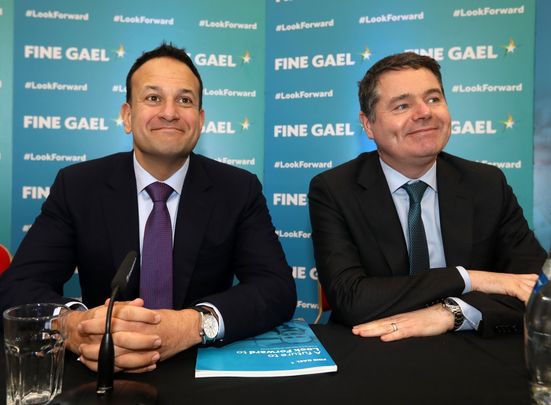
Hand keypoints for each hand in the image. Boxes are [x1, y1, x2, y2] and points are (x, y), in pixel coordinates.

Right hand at [67, 298, 161, 372]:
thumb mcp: (109, 309)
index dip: (143, 315)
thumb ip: (125, 306)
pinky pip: (119, 369)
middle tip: (158, 340)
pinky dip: (134, 369)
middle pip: (123, 338)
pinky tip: (148, 366)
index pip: (125, 314)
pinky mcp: (103, 363)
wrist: (74, 332)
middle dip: (142, 340)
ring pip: (121, 357)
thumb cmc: (95, 319)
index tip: (157, 317)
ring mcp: (101, 351)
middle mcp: (102, 335)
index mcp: (105, 318)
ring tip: (156, 356)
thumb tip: (140, 302)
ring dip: (140, 358)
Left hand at [77, 305, 201, 371]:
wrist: (186, 329)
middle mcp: (141, 335)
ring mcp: (143, 350)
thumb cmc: (168, 319)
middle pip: (112, 339)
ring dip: (100, 356)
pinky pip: (127, 367)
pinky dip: (113, 367)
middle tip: (81, 340)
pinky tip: (102, 366)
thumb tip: (112, 305)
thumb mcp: (148, 310)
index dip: (97, 323)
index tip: (85, 323)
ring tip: (86, 355)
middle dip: (94, 340)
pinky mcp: (146, 360)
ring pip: (118, 355)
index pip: (114, 321)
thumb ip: (129, 308)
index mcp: (140, 321)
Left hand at [352, 304, 453, 341]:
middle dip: (365, 328)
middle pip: (379, 324)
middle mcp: (400, 320)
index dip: (367, 326)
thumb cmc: (427, 318)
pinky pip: (402, 333)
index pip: (379, 322)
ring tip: (361, 333)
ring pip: (387, 328)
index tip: (355, 329)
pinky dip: (392, 335)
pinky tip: (384, 338)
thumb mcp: (410, 323)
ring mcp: (407, 324)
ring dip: (373, 330)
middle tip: (353, 331)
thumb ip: (399, 327)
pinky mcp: (415, 329)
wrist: (442, 313)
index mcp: (398, 319)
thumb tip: (387, 333)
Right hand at [468, 271, 537, 303]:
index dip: (540, 286)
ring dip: (537, 300)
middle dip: (541, 294)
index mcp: (516, 277)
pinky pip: (526, 295)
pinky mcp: (511, 286)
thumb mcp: (500, 285)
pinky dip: (530, 303)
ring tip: (538, 309)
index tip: (541, 296)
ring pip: (534, 291)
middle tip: (541, 305)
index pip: (535, 279)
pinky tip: (530, 309)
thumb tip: (516, 299)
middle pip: (537, 285)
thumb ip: (510, 289)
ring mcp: (515, 281)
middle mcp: (518, 278)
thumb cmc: (484, 284)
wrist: (474, 280)